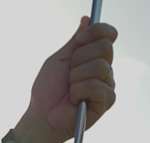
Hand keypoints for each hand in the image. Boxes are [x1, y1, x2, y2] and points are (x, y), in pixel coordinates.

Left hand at [23, 16, 118, 142]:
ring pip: (100, 67)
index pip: (108, 34)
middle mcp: (103, 69)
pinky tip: (75, 100)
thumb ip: (75, 42)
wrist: (41, 116)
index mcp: (92, 57)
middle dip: (79, 60)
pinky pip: (98, 86)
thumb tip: (87, 19)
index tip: (79, 41)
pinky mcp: (107, 101)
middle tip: (68, 75)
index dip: (96, 32)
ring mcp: (107, 84)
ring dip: (76, 78)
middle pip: (105, 48)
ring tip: (69, 90)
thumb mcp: (59, 60)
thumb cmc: (47, 90)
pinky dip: (80, 91)